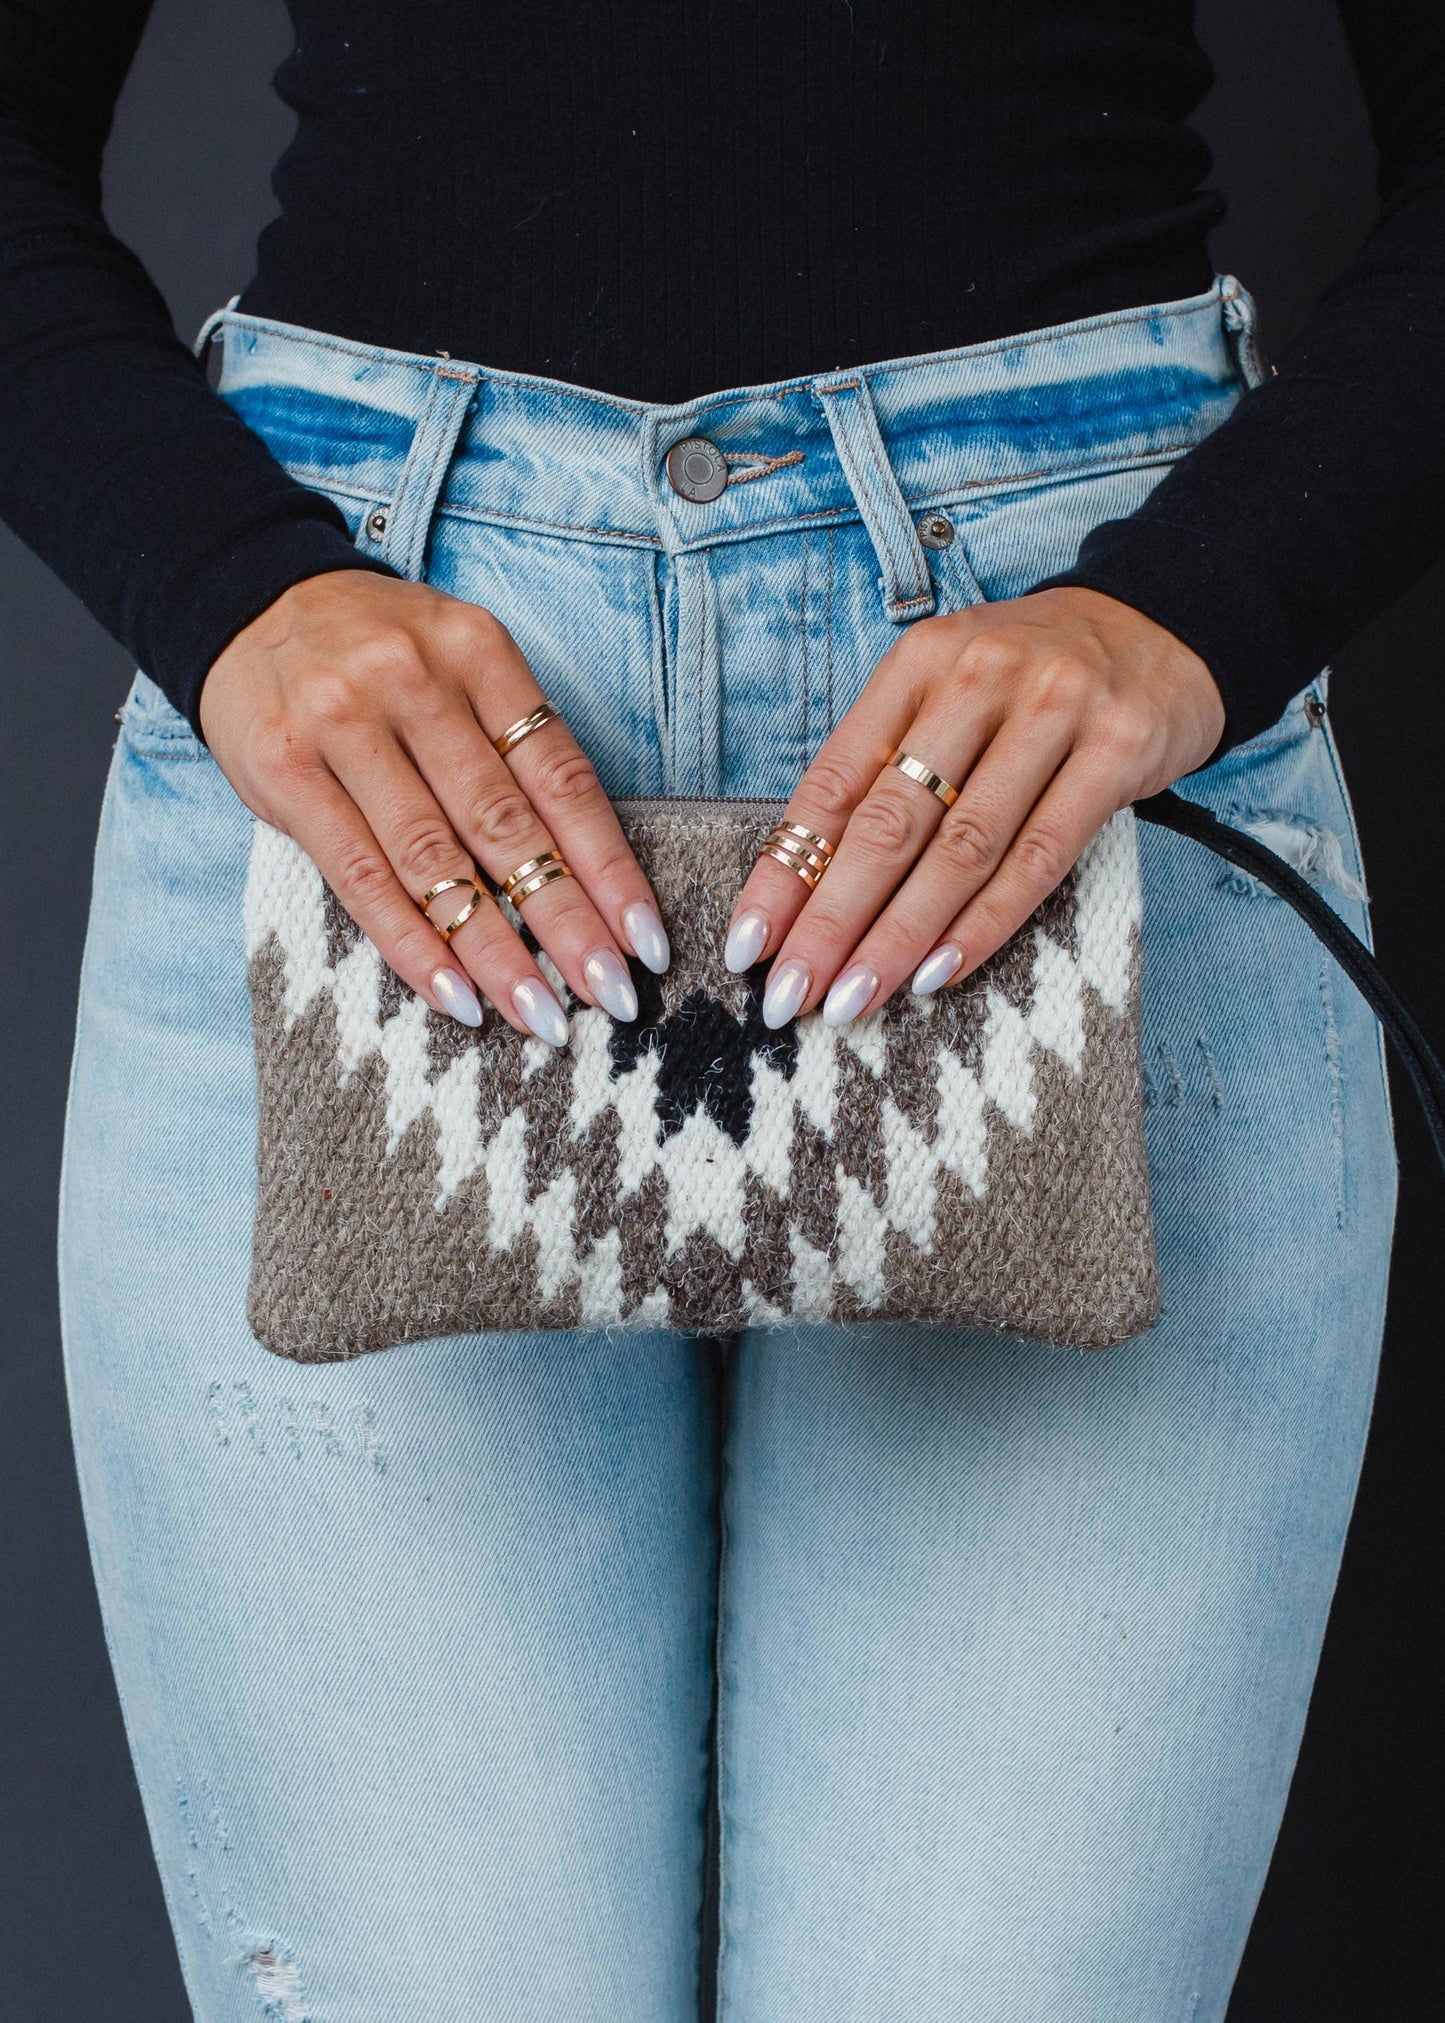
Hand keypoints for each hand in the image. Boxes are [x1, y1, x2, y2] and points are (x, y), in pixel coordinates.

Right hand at [200, 571, 668, 1040]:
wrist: (246, 601)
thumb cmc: (377, 655)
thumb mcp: (457, 665)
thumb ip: (510, 748)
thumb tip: (584, 875)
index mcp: (478, 654)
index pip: (562, 777)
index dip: (610, 866)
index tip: (646, 940)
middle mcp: (415, 684)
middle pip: (507, 826)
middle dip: (567, 923)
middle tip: (612, 997)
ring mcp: (344, 726)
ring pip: (435, 862)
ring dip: (495, 951)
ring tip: (542, 1016)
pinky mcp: (286, 772)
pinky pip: (359, 877)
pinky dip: (412, 945)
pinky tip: (456, 997)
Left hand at [723, 587, 1224, 1025]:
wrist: (1165, 628)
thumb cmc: (1034, 685)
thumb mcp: (950, 698)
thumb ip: (890, 772)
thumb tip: (810, 889)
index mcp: (919, 664)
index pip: (834, 782)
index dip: (786, 870)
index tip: (749, 946)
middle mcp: (980, 676)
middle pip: (889, 822)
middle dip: (832, 920)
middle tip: (792, 995)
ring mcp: (1054, 709)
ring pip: (961, 848)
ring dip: (899, 936)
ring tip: (854, 999)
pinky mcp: (1117, 749)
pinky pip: (1040, 856)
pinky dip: (984, 923)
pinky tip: (937, 972)